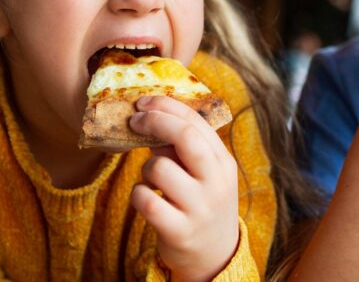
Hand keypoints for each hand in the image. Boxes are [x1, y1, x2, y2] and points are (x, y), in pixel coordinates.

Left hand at [128, 95, 239, 281]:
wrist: (215, 256)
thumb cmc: (202, 202)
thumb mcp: (206, 174)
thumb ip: (187, 147)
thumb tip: (152, 114)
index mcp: (223, 162)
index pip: (197, 121)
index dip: (167, 106)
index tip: (144, 102)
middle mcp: (216, 183)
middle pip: (184, 136)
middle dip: (155, 121)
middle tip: (135, 121)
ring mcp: (199, 208)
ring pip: (159, 168)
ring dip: (146, 169)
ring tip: (153, 179)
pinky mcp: (179, 231)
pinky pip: (145, 200)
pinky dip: (138, 194)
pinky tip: (147, 199)